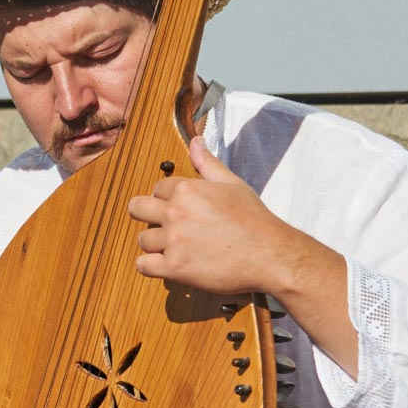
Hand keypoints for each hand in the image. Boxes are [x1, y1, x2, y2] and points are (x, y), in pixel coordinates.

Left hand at [127, 134, 360, 375]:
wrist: (270, 254)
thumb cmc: (254, 220)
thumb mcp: (232, 184)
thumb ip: (208, 163)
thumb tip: (195, 140)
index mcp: (187, 189)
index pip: (157, 187)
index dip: (166, 197)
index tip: (179, 207)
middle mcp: (175, 212)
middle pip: (137, 208)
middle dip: (147, 214)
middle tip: (165, 225)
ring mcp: (173, 241)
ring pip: (142, 239)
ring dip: (154, 244)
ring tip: (174, 247)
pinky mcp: (174, 267)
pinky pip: (143, 266)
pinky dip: (151, 266)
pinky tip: (165, 264)